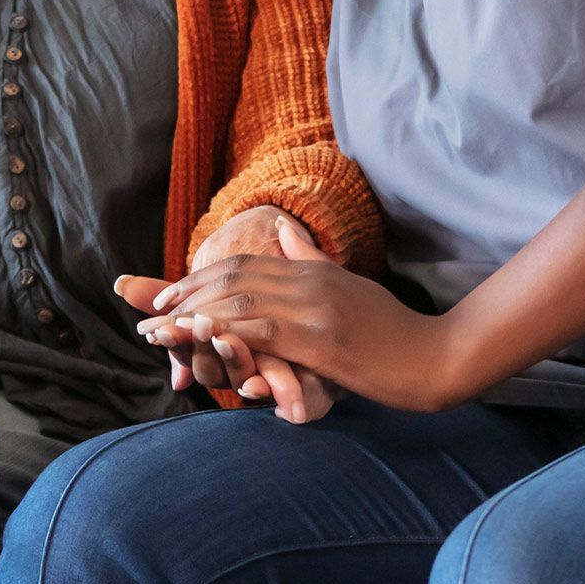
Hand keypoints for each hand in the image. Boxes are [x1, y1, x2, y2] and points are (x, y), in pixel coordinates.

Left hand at [137, 218, 453, 412]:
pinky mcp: (320, 338)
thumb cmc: (393, 330)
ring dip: (192, 315)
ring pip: (239, 300)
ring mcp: (314, 306)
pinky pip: (262, 331)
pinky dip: (224, 333)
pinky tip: (200, 342)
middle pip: (232, 277)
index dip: (199, 277)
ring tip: (160, 332)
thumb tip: (281, 227)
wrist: (434, 356)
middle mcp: (307, 280)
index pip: (242, 264)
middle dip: (185, 294)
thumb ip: (310, 258)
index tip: (166, 295)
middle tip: (150, 313)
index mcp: (311, 269)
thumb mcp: (347, 286)